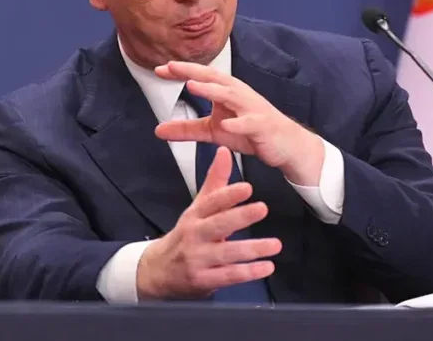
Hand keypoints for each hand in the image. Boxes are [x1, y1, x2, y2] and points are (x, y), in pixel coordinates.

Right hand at [136, 147, 281, 299]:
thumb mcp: (197, 207)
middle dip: (240, 217)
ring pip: (226, 253)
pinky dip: (248, 273)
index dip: (228, 194)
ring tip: (275, 244)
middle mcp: (195, 236)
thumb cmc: (185, 236)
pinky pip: (228, 276)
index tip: (247, 187)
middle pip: (218, 225)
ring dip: (252, 249)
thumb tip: (224, 151)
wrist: (157, 272)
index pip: (211, 202)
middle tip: (262, 209)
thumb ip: (215, 181)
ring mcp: (198, 259)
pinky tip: (266, 267)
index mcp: (195, 215)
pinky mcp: (203, 280)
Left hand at [154, 61, 324, 185]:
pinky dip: (237, 123)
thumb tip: (158, 129)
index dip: (181, 72)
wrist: (285, 144)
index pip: (201, 77)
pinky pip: (248, 123)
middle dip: (192, 71)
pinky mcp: (262, 125)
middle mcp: (239, 94)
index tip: (159, 69)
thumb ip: (187, 129)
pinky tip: (226, 125)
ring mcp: (251, 108)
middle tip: (171, 67)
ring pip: (231, 95)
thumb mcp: (214, 131)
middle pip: (214, 78)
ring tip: (192, 86)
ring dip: (212, 89)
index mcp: (227, 91)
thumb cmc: (250, 132)